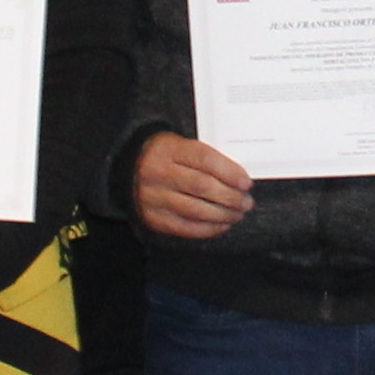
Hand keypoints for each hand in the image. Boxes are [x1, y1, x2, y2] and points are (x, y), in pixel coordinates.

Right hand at [136, 130, 254, 241]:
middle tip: (246, 202)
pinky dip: (208, 229)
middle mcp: (159, 173)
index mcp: (168, 150)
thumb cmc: (164, 156)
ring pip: (197, 210)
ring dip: (223, 215)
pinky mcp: (154, 218)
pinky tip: (222, 224)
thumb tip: (238, 179)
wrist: (127, 169)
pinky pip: (186, 228)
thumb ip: (205, 158)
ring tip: (238, 213)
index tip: (246, 183)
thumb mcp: (179, 145)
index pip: (205, 160)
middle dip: (231, 197)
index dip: (230, 173)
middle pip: (203, 186)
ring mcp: (154, 198)